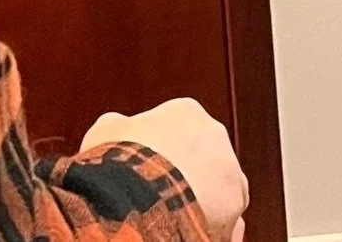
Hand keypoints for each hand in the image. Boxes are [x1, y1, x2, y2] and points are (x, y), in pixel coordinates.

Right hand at [82, 98, 247, 241]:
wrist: (132, 192)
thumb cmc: (118, 160)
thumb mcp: (105, 132)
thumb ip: (119, 126)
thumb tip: (117, 128)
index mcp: (186, 112)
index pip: (181, 132)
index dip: (165, 156)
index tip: (151, 173)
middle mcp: (214, 134)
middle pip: (205, 159)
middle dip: (191, 178)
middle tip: (166, 200)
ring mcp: (229, 168)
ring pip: (222, 190)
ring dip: (206, 204)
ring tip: (177, 222)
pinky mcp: (236, 204)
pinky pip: (230, 221)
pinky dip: (216, 229)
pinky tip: (194, 236)